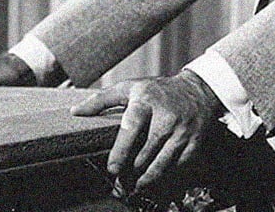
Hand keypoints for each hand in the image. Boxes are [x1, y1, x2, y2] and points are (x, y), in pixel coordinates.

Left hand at [71, 70, 225, 192]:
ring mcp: (182, 130)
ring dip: (147, 178)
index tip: (113, 168)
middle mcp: (166, 116)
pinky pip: (177, 164)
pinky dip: (165, 174)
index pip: (131, 127)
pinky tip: (155, 177)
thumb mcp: (130, 88)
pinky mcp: (194, 141)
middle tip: (120, 183)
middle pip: (145, 152)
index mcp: (146, 102)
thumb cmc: (159, 91)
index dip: (121, 151)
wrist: (199, 90)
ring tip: (135, 186)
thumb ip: (102, 100)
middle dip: (131, 171)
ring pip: (162, 163)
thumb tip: (75, 111)